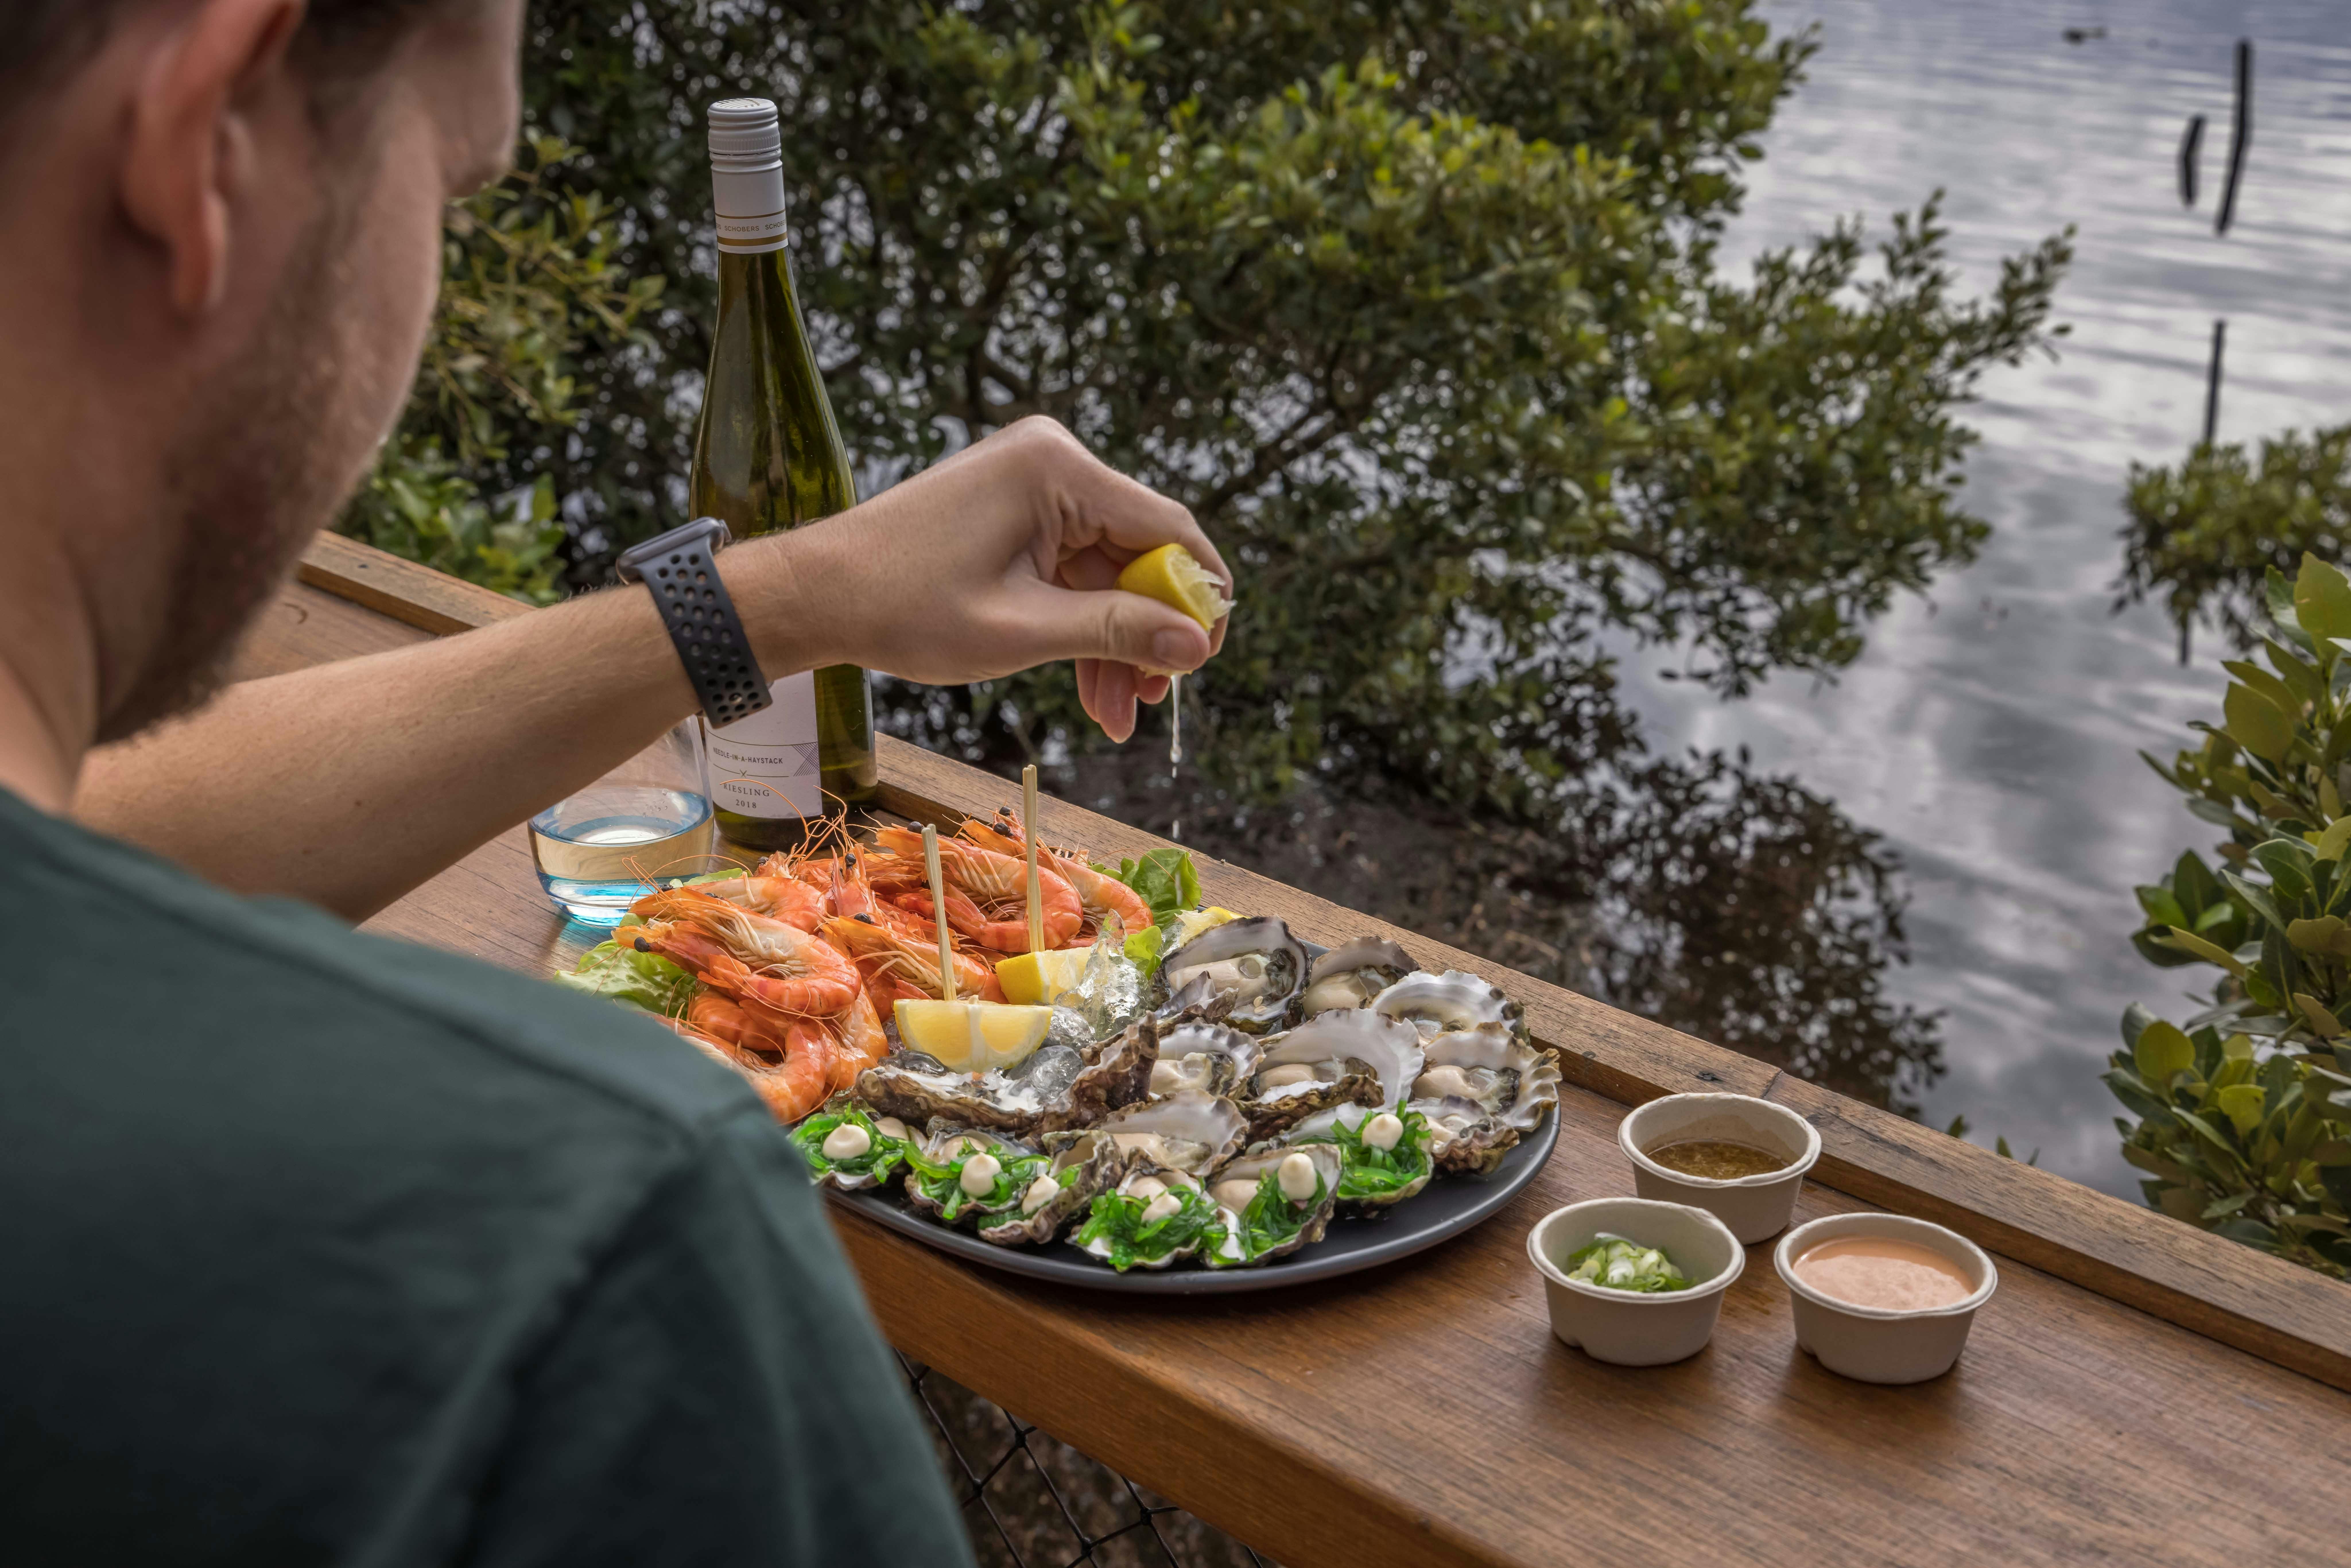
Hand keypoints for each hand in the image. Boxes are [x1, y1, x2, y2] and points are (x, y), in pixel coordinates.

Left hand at [754, 418, 1229, 742]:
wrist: (818, 594)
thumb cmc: (905, 607)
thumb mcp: (1023, 630)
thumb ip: (1116, 630)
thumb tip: (1195, 645)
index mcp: (1058, 470)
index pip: (1167, 529)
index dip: (1196, 597)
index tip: (1203, 661)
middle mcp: (1052, 462)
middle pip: (1139, 553)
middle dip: (1148, 633)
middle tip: (1153, 704)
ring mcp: (1032, 485)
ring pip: (1106, 573)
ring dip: (1115, 642)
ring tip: (1117, 718)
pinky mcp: (1014, 512)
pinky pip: (1071, 572)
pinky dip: (1081, 626)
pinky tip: (1092, 689)